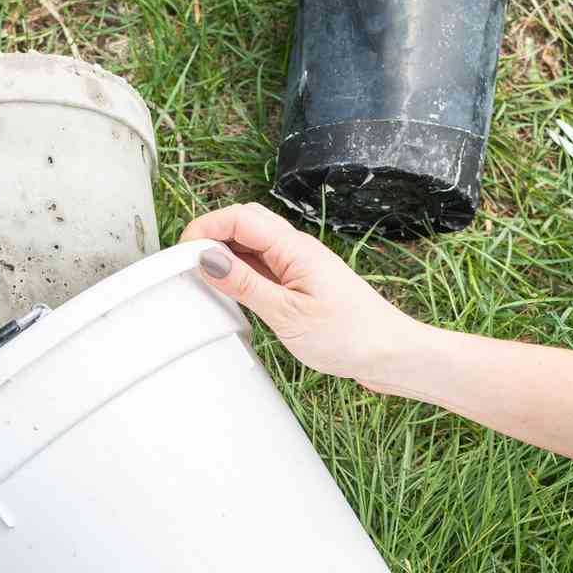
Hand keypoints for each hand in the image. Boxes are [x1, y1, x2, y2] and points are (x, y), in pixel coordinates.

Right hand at [179, 203, 425, 385]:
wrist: (391, 354)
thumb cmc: (351, 336)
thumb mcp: (287, 314)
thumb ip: (245, 284)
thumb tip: (207, 259)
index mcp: (294, 248)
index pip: (239, 218)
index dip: (205, 228)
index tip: (181, 254)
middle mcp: (296, 250)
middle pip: (244, 223)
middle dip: (210, 235)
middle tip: (186, 264)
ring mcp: (299, 266)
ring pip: (252, 245)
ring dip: (225, 254)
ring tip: (203, 279)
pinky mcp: (301, 284)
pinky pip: (263, 267)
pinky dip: (241, 273)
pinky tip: (232, 292)